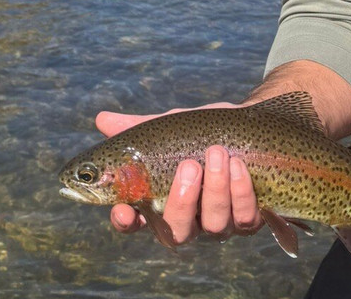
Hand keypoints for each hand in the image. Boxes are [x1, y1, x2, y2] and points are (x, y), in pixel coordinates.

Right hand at [95, 104, 263, 244]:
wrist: (247, 124)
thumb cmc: (201, 131)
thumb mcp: (170, 127)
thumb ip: (138, 128)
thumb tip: (101, 119)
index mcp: (159, 202)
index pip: (134, 223)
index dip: (126, 222)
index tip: (123, 208)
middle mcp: (188, 221)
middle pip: (175, 232)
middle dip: (182, 201)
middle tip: (189, 166)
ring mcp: (218, 223)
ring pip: (213, 225)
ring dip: (216, 189)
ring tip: (217, 153)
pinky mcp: (248, 219)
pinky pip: (245, 218)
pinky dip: (241, 192)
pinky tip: (240, 165)